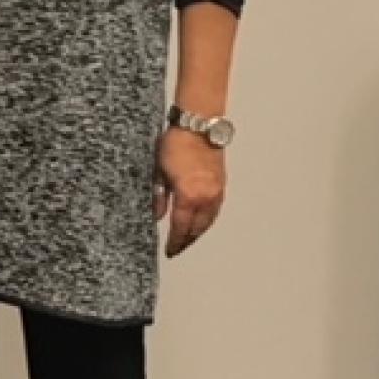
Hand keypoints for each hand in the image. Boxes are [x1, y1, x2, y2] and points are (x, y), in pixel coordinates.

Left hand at [154, 127, 226, 257]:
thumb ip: (159, 197)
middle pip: (198, 228)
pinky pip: (215, 209)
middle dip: (187, 240)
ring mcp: (217, 192)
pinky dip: (207, 219)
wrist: (198, 127)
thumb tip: (157, 216)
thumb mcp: (158, 171)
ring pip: (209, 220)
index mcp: (189, 196)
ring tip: (188, 238)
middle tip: (178, 247)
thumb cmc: (174, 145)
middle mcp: (206, 198)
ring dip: (199, 231)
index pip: (181, 227)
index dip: (175, 241)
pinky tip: (200, 220)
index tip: (169, 251)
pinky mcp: (222, 185)